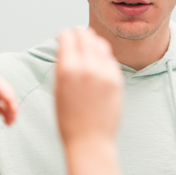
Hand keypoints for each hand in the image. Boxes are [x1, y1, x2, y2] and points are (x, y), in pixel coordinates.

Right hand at [54, 28, 122, 146]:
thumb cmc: (69, 119)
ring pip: (100, 43)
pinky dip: (103, 56)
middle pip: (85, 35)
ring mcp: (105, 73)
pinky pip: (110, 58)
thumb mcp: (58, 89)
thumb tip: (66, 47)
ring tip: (88, 46)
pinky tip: (98, 60)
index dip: (64, 35)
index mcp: (67, 69)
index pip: (68, 36)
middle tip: (76, 36)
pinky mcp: (117, 79)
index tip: (63, 37)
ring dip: (92, 41)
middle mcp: (87, 67)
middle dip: (78, 34)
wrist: (90, 140)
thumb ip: (63, 66)